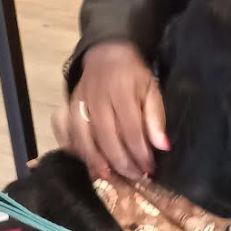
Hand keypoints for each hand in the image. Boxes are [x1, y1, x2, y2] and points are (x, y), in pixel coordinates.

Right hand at [62, 40, 167, 181]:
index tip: (149, 168)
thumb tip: (162, 146)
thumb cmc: (133, 76)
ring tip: (109, 176)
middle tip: (135, 176)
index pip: (130, 129)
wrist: (106, 54)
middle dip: (121, 161)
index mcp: (121, 91)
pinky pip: (67, 131)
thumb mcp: (151, 90)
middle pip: (106, 137)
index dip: (140, 152)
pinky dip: (75, 148)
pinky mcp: (69, 106)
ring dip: (96, 160)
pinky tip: (87, 161)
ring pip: (83, 137)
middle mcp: (97, 98)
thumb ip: (156, 117)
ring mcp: (80, 102)